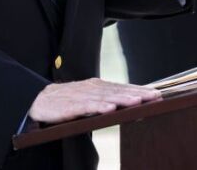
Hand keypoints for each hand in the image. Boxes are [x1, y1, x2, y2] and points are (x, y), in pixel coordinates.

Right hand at [28, 78, 160, 123]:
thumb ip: (108, 101)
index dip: (139, 90)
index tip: (157, 93)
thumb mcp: (89, 99)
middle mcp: (93, 88)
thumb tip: (132, 107)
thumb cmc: (67, 101)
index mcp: (98, 86)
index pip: (122, 88)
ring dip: (123, 99)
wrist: (39, 101)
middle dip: (137, 93)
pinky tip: (110, 108)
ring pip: (106, 97)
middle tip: (155, 96)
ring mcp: (82, 96)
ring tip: (138, 101)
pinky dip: (99, 106)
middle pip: (118, 91)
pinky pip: (87, 106)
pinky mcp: (71, 106)